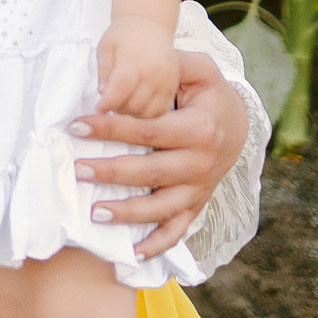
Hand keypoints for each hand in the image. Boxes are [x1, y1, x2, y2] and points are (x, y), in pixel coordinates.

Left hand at [70, 47, 250, 258]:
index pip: (147, 130)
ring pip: (161, 207)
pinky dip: (158, 244)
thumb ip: (171, 65)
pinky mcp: (197, 204)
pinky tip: (134, 252)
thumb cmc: (209, 93)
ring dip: (128, 213)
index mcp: (199, 129)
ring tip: (96, 212)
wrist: (240, 124)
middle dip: (110, 172)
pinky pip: (178, 229)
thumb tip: (130, 71)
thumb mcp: (199, 70)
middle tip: (78, 169)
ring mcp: (199, 188)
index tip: (77, 125)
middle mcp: (200, 163)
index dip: (111, 128)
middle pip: (149, 172)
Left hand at [93, 15, 177, 118]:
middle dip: (118, 109)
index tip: (100, 108)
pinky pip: (161, 109)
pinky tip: (138, 104)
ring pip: (149, 112)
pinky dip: (148, 113)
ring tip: (124, 102)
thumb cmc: (125, 35)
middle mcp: (153, 72)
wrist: (148, 25)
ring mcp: (165, 80)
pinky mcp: (173, 86)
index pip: (120, 89)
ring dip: (133, 113)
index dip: (108, 103)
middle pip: (134, 104)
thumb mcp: (106, 48)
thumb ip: (104, 71)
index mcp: (133, 60)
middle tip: (110, 102)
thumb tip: (103, 92)